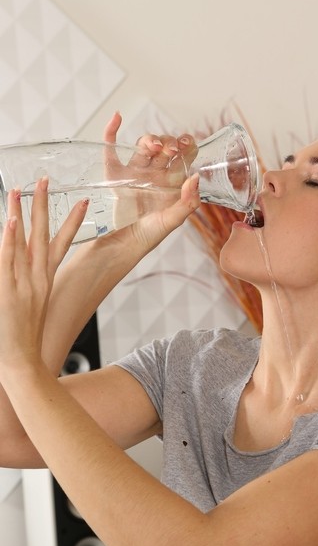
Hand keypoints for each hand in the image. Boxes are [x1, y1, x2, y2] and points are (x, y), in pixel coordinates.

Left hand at [0, 181, 87, 371]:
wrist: (21, 365)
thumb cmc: (21, 340)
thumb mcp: (29, 309)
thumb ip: (28, 288)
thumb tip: (29, 271)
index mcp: (45, 284)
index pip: (60, 245)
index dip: (71, 222)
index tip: (82, 202)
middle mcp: (39, 281)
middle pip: (45, 236)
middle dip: (44, 206)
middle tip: (45, 180)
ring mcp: (24, 286)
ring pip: (25, 243)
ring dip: (22, 214)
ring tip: (19, 189)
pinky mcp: (8, 294)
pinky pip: (9, 261)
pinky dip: (10, 241)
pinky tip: (11, 222)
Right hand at [96, 112, 200, 253]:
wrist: (125, 244)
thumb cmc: (151, 235)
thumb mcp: (173, 221)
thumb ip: (187, 202)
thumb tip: (195, 177)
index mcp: (171, 182)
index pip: (183, 155)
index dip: (186, 145)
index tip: (187, 144)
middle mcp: (154, 173)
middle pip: (164, 147)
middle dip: (168, 143)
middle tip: (170, 150)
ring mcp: (134, 172)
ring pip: (143, 146)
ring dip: (149, 140)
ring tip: (154, 147)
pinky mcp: (115, 174)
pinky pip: (112, 149)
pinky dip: (111, 132)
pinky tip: (117, 118)